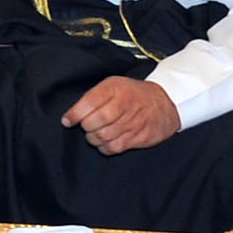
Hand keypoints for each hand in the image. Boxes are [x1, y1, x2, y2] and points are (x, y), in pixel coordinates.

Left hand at [61, 76, 179, 154]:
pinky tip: (105, 141)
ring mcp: (133, 122)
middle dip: (86, 126)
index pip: (89, 102)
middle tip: (86, 125)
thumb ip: (94, 96)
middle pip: (96, 121)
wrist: (165, 102)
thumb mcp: (113, 85)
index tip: (67, 120)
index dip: (75, 114)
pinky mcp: (139, 137)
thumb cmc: (133, 94)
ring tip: (95, 133)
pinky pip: (115, 148)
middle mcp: (124, 105)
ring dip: (93, 138)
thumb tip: (72, 113)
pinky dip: (105, 148)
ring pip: (103, 137)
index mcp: (115, 89)